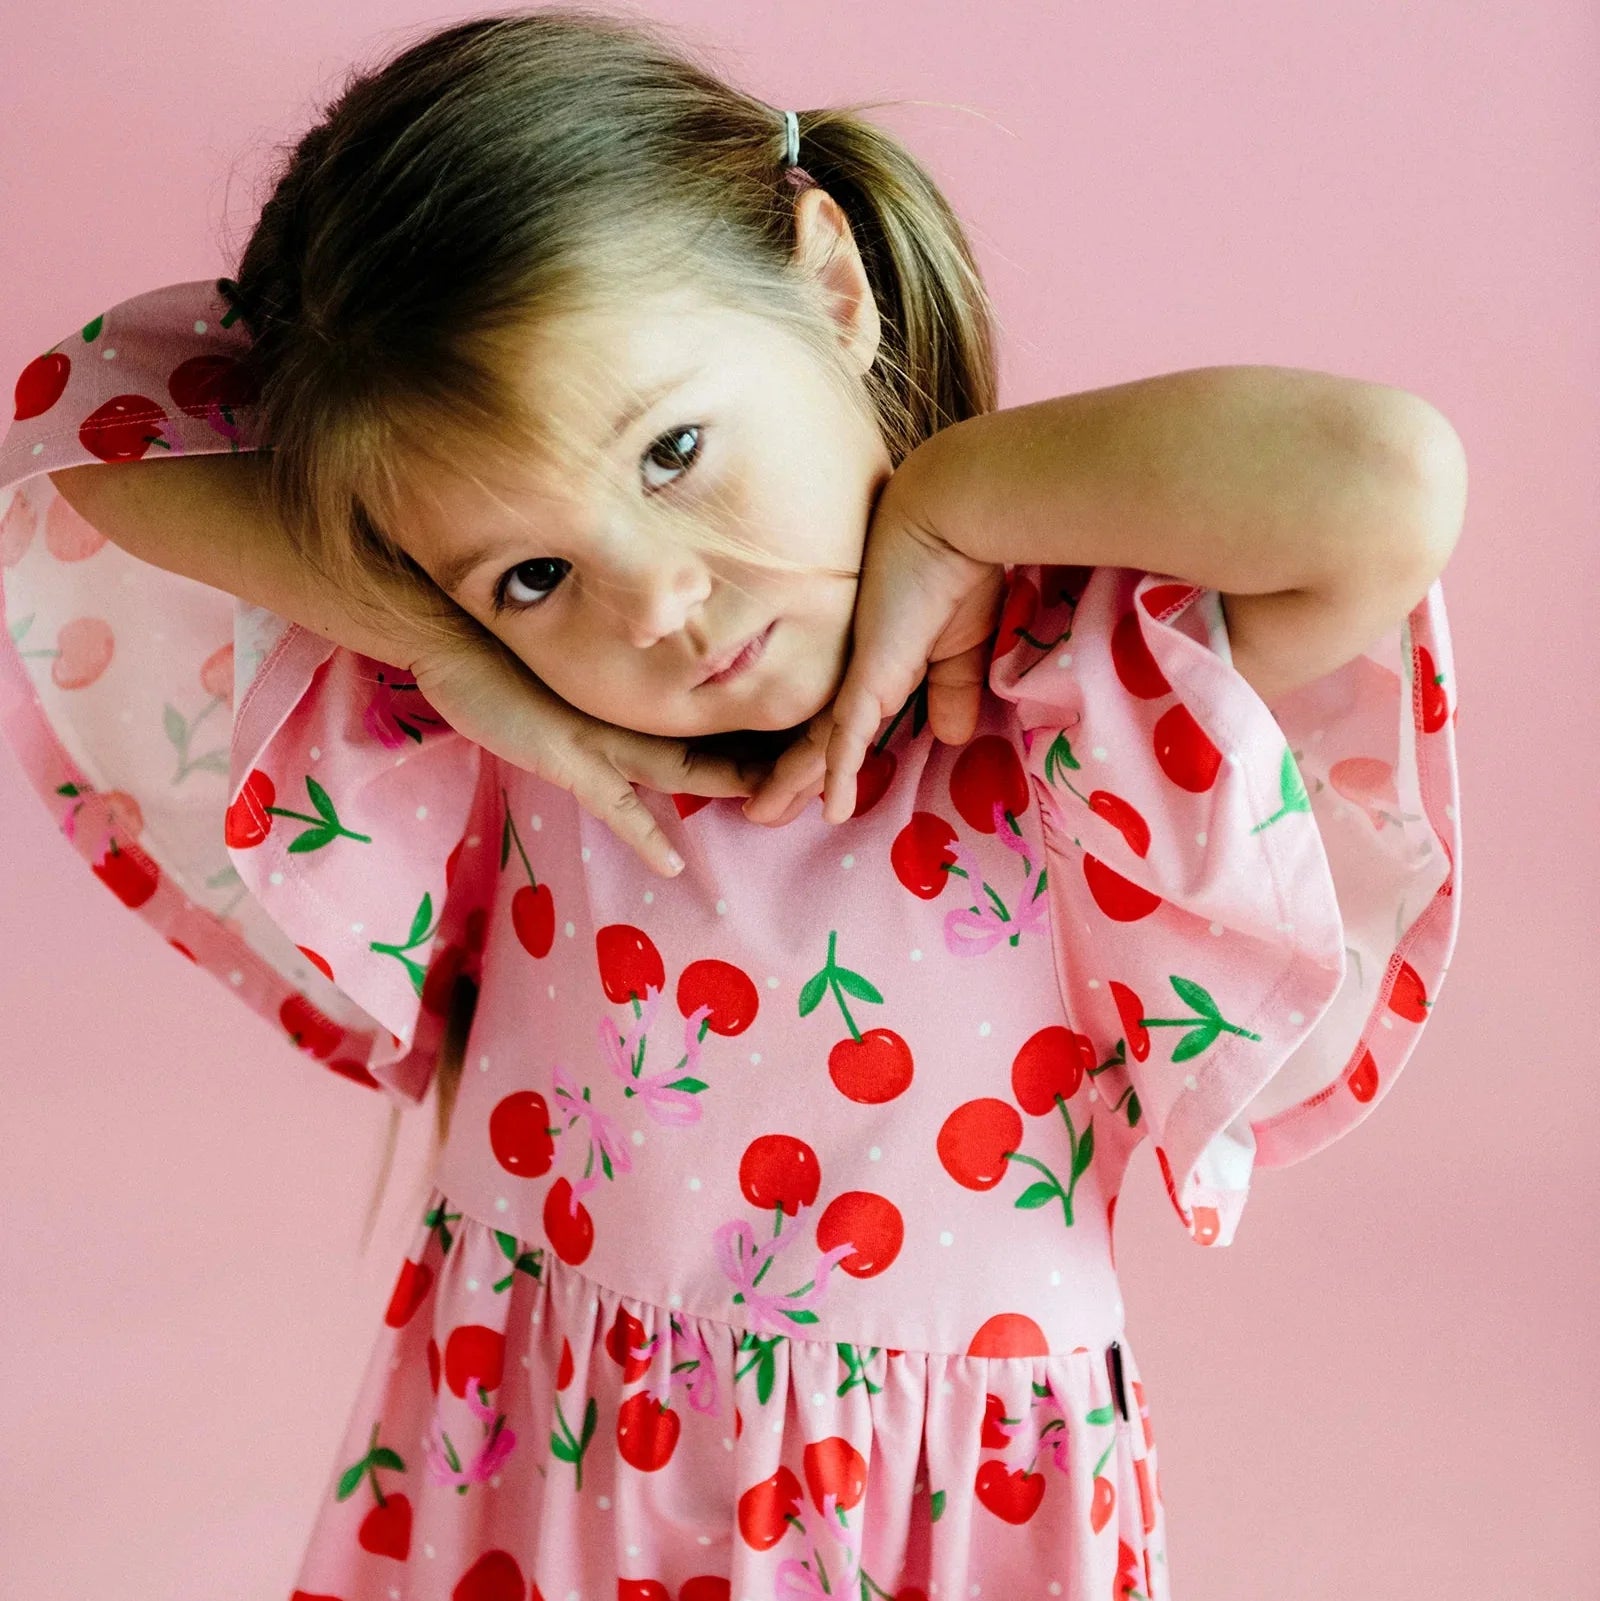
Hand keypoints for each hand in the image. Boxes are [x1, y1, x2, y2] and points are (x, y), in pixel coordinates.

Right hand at [410, 624, 770, 876]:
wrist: (445, 631)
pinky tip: (673, 864)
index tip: (806, 734)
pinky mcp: (565, 756)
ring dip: (730, 784)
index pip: (713, 708)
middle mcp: (628, 711)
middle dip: (767, 756)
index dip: (759, 724)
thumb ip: (616, 674)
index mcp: (636, 691)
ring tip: (779, 803)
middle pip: (715, 737)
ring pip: (683, 765)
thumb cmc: (503, 647)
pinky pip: (614, 804)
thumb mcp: (571, 666)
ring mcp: (599, 734)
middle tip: (820, 768)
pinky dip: (644, 834)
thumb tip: (654, 676)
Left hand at [743, 451, 1005, 826]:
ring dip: (791, 784)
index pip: (837, 720)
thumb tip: (953, 736)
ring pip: (816, 743)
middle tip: (759, 810)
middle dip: (785, 777)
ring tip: (760, 816)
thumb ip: (952, 690)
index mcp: (874, 666)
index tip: (806, 788)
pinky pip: (847, 736)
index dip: (819, 757)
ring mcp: (858, 673)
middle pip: (811, 735)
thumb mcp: (962, 646)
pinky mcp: (870, 675)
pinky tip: (829, 810)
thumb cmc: (960, 570)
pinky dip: (837, 774)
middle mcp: (855, 671)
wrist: (954, 520)